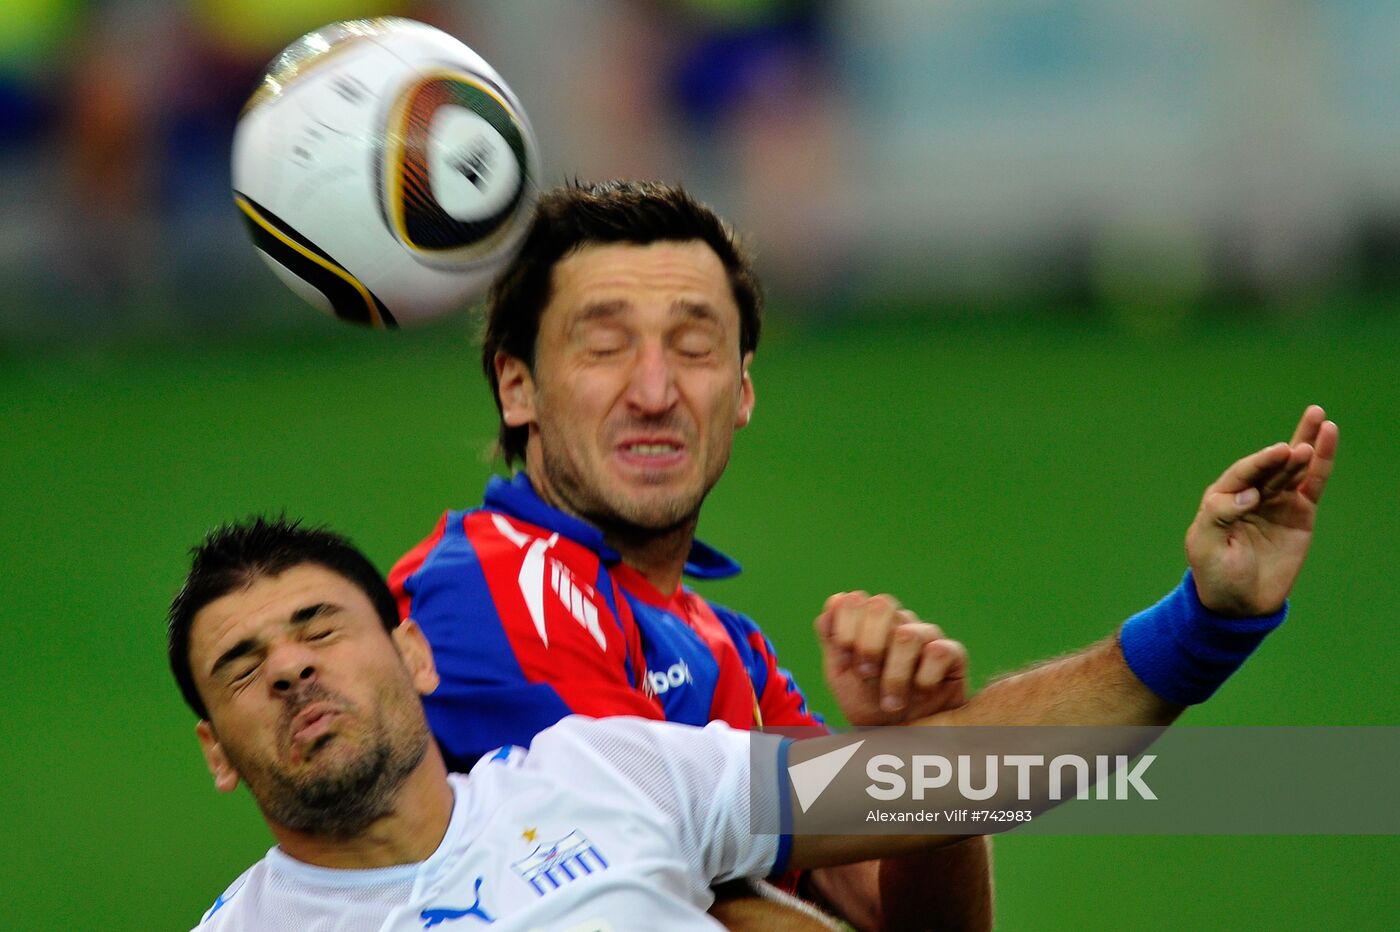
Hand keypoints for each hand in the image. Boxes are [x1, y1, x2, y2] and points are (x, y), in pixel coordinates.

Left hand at [814, 592, 968, 725]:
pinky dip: (924, 680)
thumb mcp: (840, 675)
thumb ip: (832, 639)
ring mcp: (927, 635)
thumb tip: (834, 601)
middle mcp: (898, 622)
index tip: (844, 659)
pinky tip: (921, 695)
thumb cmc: (869, 703)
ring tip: (891, 703)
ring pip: (907, 635)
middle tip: (865, 675)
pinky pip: (938, 652)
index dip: (844, 629)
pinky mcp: (953, 653)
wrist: (901, 737)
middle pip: (882, 605)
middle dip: (868, 645)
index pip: (854, 601)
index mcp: (868, 622)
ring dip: (894, 675)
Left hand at [1186, 405, 1337, 615]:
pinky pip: (1311, 484)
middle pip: (1270, 465)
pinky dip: (1320, 464)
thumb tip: (1248, 494)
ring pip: (1292, 469)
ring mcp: (1276, 502)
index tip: (1278, 453)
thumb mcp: (1204, 545)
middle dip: (1285, 450)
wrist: (1240, 603)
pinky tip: (1326, 440)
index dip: (1260, 462)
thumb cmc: (1215, 574)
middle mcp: (1250, 494)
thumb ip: (1218, 514)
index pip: (1243, 474)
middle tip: (1301, 437)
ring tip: (1321, 423)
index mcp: (1222, 497)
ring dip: (1306, 446)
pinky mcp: (1299, 513)